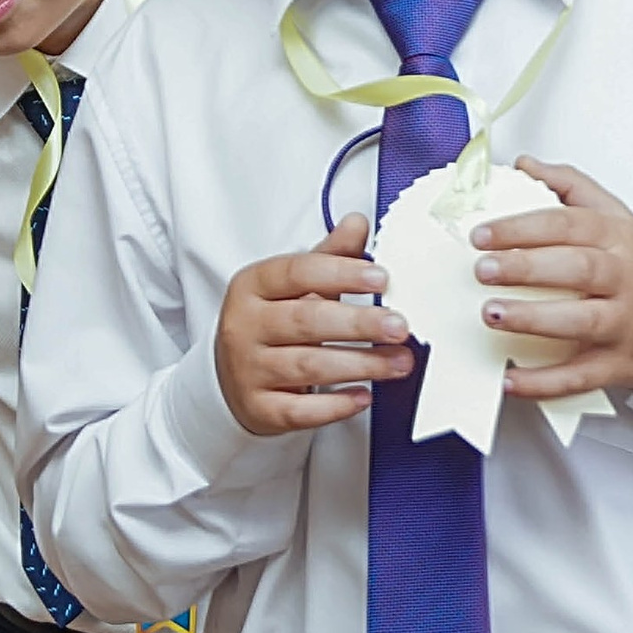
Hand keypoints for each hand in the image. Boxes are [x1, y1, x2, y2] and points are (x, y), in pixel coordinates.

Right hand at [215, 214, 411, 437]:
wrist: (233, 377)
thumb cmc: (271, 323)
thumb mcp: (293, 284)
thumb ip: (328, 256)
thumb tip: (357, 223)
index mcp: (252, 286)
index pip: (297, 272)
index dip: (341, 274)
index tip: (381, 278)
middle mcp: (244, 326)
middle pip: (306, 321)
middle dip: (359, 324)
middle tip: (400, 326)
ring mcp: (248, 370)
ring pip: (308, 367)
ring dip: (360, 365)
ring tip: (399, 362)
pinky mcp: (259, 408)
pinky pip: (300, 410)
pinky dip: (335, 405)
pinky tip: (364, 397)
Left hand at [470, 158, 632, 401]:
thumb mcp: (616, 215)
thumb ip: (570, 186)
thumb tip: (525, 165)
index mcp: (617, 238)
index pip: (569, 225)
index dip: (523, 228)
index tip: (482, 234)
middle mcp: (623, 279)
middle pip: (577, 268)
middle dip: (526, 267)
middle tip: (482, 269)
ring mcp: (624, 323)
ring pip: (581, 321)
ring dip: (534, 319)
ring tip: (492, 314)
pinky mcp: (620, 363)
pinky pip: (581, 375)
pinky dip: (545, 381)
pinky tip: (511, 378)